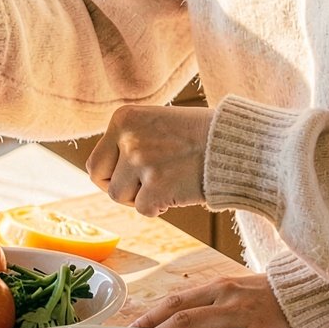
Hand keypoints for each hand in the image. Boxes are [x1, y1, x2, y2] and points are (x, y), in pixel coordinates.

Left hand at [85, 104, 210, 216]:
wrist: (233, 143)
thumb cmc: (197, 135)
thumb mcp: (154, 122)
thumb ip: (129, 140)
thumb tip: (103, 172)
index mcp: (123, 118)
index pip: (95, 160)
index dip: (111, 174)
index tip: (130, 175)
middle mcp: (128, 137)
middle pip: (100, 179)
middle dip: (119, 188)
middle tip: (141, 187)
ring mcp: (142, 161)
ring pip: (119, 197)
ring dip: (140, 197)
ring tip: (165, 182)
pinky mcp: (158, 186)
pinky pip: (144, 209)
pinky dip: (159, 206)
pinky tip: (177, 190)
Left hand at [130, 275, 297, 327]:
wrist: (315, 294)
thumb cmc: (275, 300)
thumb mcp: (240, 294)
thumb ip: (213, 306)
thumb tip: (182, 323)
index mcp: (218, 287)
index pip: (174, 301)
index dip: (148, 316)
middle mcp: (224, 297)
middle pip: (177, 315)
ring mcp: (241, 315)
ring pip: (193, 327)